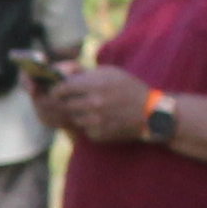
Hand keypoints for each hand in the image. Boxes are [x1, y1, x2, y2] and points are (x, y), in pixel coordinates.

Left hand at [36, 59, 157, 142]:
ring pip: (73, 118)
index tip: (57, 92)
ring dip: (79, 114)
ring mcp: (94, 120)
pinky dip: (89, 125)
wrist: (150, 112)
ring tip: (95, 109)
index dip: (56, 91)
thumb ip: (84, 74)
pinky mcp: (97, 134)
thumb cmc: (128, 88)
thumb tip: (62, 74)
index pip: (61, 89)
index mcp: (95, 85)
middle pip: (64, 105)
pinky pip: (83, 129)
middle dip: (67, 102)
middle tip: (75, 100)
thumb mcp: (110, 73)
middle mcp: (93, 103)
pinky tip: (103, 119)